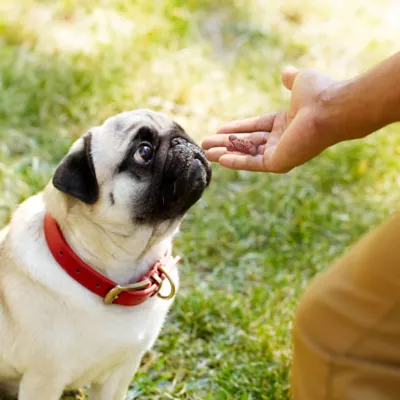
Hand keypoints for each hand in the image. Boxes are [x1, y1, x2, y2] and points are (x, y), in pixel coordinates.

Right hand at [202, 67, 339, 172]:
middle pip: (248, 142)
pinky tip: (219, 159)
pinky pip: (252, 162)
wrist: (329, 109)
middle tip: (206, 143)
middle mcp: (283, 140)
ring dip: (225, 153)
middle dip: (226, 143)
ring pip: (247, 153)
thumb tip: (286, 71)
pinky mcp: (278, 163)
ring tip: (206, 152)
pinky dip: (235, 161)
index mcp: (287, 122)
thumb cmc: (318, 94)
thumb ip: (291, 79)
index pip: (256, 126)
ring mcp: (280, 153)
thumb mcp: (301, 81)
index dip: (237, 128)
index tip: (219, 129)